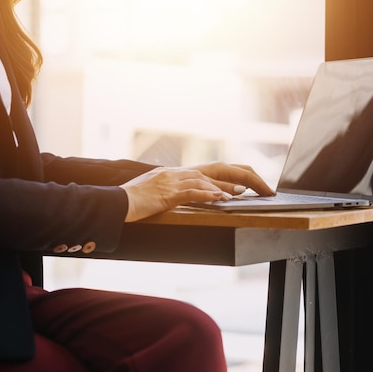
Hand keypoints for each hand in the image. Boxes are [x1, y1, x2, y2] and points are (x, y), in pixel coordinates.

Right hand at [120, 162, 273, 221]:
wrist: (115, 202)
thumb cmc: (133, 200)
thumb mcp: (156, 190)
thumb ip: (173, 190)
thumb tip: (187, 195)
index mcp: (177, 172)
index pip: (212, 169)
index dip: (232, 174)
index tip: (248, 181)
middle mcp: (177, 173)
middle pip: (216, 170)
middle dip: (239, 177)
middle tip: (257, 186)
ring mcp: (172, 182)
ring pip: (206, 180)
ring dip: (226, 186)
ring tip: (243, 193)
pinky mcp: (166, 194)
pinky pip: (190, 192)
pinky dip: (207, 194)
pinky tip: (220, 198)